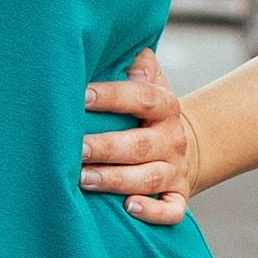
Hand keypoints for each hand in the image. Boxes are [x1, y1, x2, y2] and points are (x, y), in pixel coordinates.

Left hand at [81, 49, 203, 226]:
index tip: (81, 96)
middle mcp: (172, 139)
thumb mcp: (150, 81)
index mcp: (165, 106)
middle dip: (105, 147)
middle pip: (140, 145)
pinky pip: (171, 211)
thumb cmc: (147, 112)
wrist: (183, 146)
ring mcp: (175, 171)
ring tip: (83, 179)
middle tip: (74, 148)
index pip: (142, 98)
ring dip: (116, 180)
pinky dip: (153, 212)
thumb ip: (136, 63)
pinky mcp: (178, 197)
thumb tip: (121, 45)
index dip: (113, 96)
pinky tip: (129, 209)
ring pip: (149, 179)